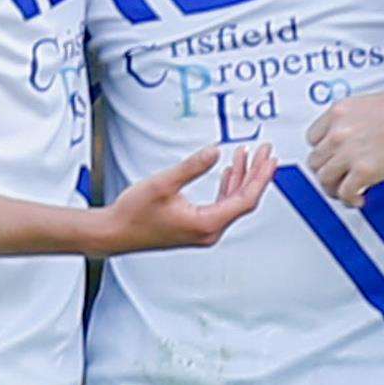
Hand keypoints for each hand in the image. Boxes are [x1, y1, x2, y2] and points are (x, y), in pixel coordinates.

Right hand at [100, 144, 276, 254]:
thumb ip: (193, 166)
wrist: (114, 233)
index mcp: (206, 224)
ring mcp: (203, 231)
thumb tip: (215, 152)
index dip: (260, 177)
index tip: (269, 159)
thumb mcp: (164, 183)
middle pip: (243, 200)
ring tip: (247, 155)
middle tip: (265, 152)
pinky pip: (222, 205)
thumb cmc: (134, 214)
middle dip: (256, 174)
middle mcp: (209, 231)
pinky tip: (229, 172)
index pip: (245, 200)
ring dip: (242, 178)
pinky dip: (228, 186)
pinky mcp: (196, 227)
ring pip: (233, 202)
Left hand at [306, 87, 383, 206]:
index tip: (328, 158)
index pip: (312, 138)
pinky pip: (345, 193)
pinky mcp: (363, 172)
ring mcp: (349, 153)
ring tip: (344, 191)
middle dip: (326, 171)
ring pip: (325, 179)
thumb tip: (351, 137)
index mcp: (338, 113)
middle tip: (335, 178)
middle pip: (315, 160)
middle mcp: (338, 132)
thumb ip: (351, 121)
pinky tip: (358, 198)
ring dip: (333, 188)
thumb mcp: (367, 105)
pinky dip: (349, 199)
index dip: (322, 151)